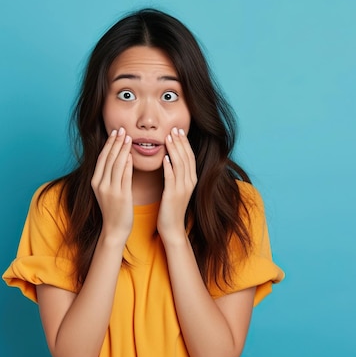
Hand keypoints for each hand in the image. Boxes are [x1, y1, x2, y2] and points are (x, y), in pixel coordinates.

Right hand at [91, 127, 133, 242]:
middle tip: (122, 129)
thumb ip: (109, 175)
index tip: (115, 132)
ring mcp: (110, 190)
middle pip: (108, 158)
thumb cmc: (113, 209)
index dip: (109, 143)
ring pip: (116, 164)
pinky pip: (124, 176)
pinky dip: (127, 164)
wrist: (115, 229)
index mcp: (95, 181)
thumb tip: (117, 157)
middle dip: (116, 142)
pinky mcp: (121, 196)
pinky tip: (131, 155)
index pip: (102, 157)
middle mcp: (100, 184)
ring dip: (122, 149)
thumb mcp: (106, 190)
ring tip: (128, 137)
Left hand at [158, 127, 196, 241]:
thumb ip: (175, 174)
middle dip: (180, 142)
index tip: (178, 130)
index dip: (184, 142)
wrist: (172, 228)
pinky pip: (171, 179)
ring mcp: (182, 189)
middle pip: (186, 157)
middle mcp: (189, 182)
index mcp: (191, 179)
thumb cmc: (171, 207)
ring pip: (180, 165)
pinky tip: (164, 158)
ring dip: (174, 150)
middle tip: (174, 128)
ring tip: (168, 138)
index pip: (189, 156)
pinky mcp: (173, 196)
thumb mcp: (176, 188)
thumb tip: (170, 159)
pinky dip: (169, 167)